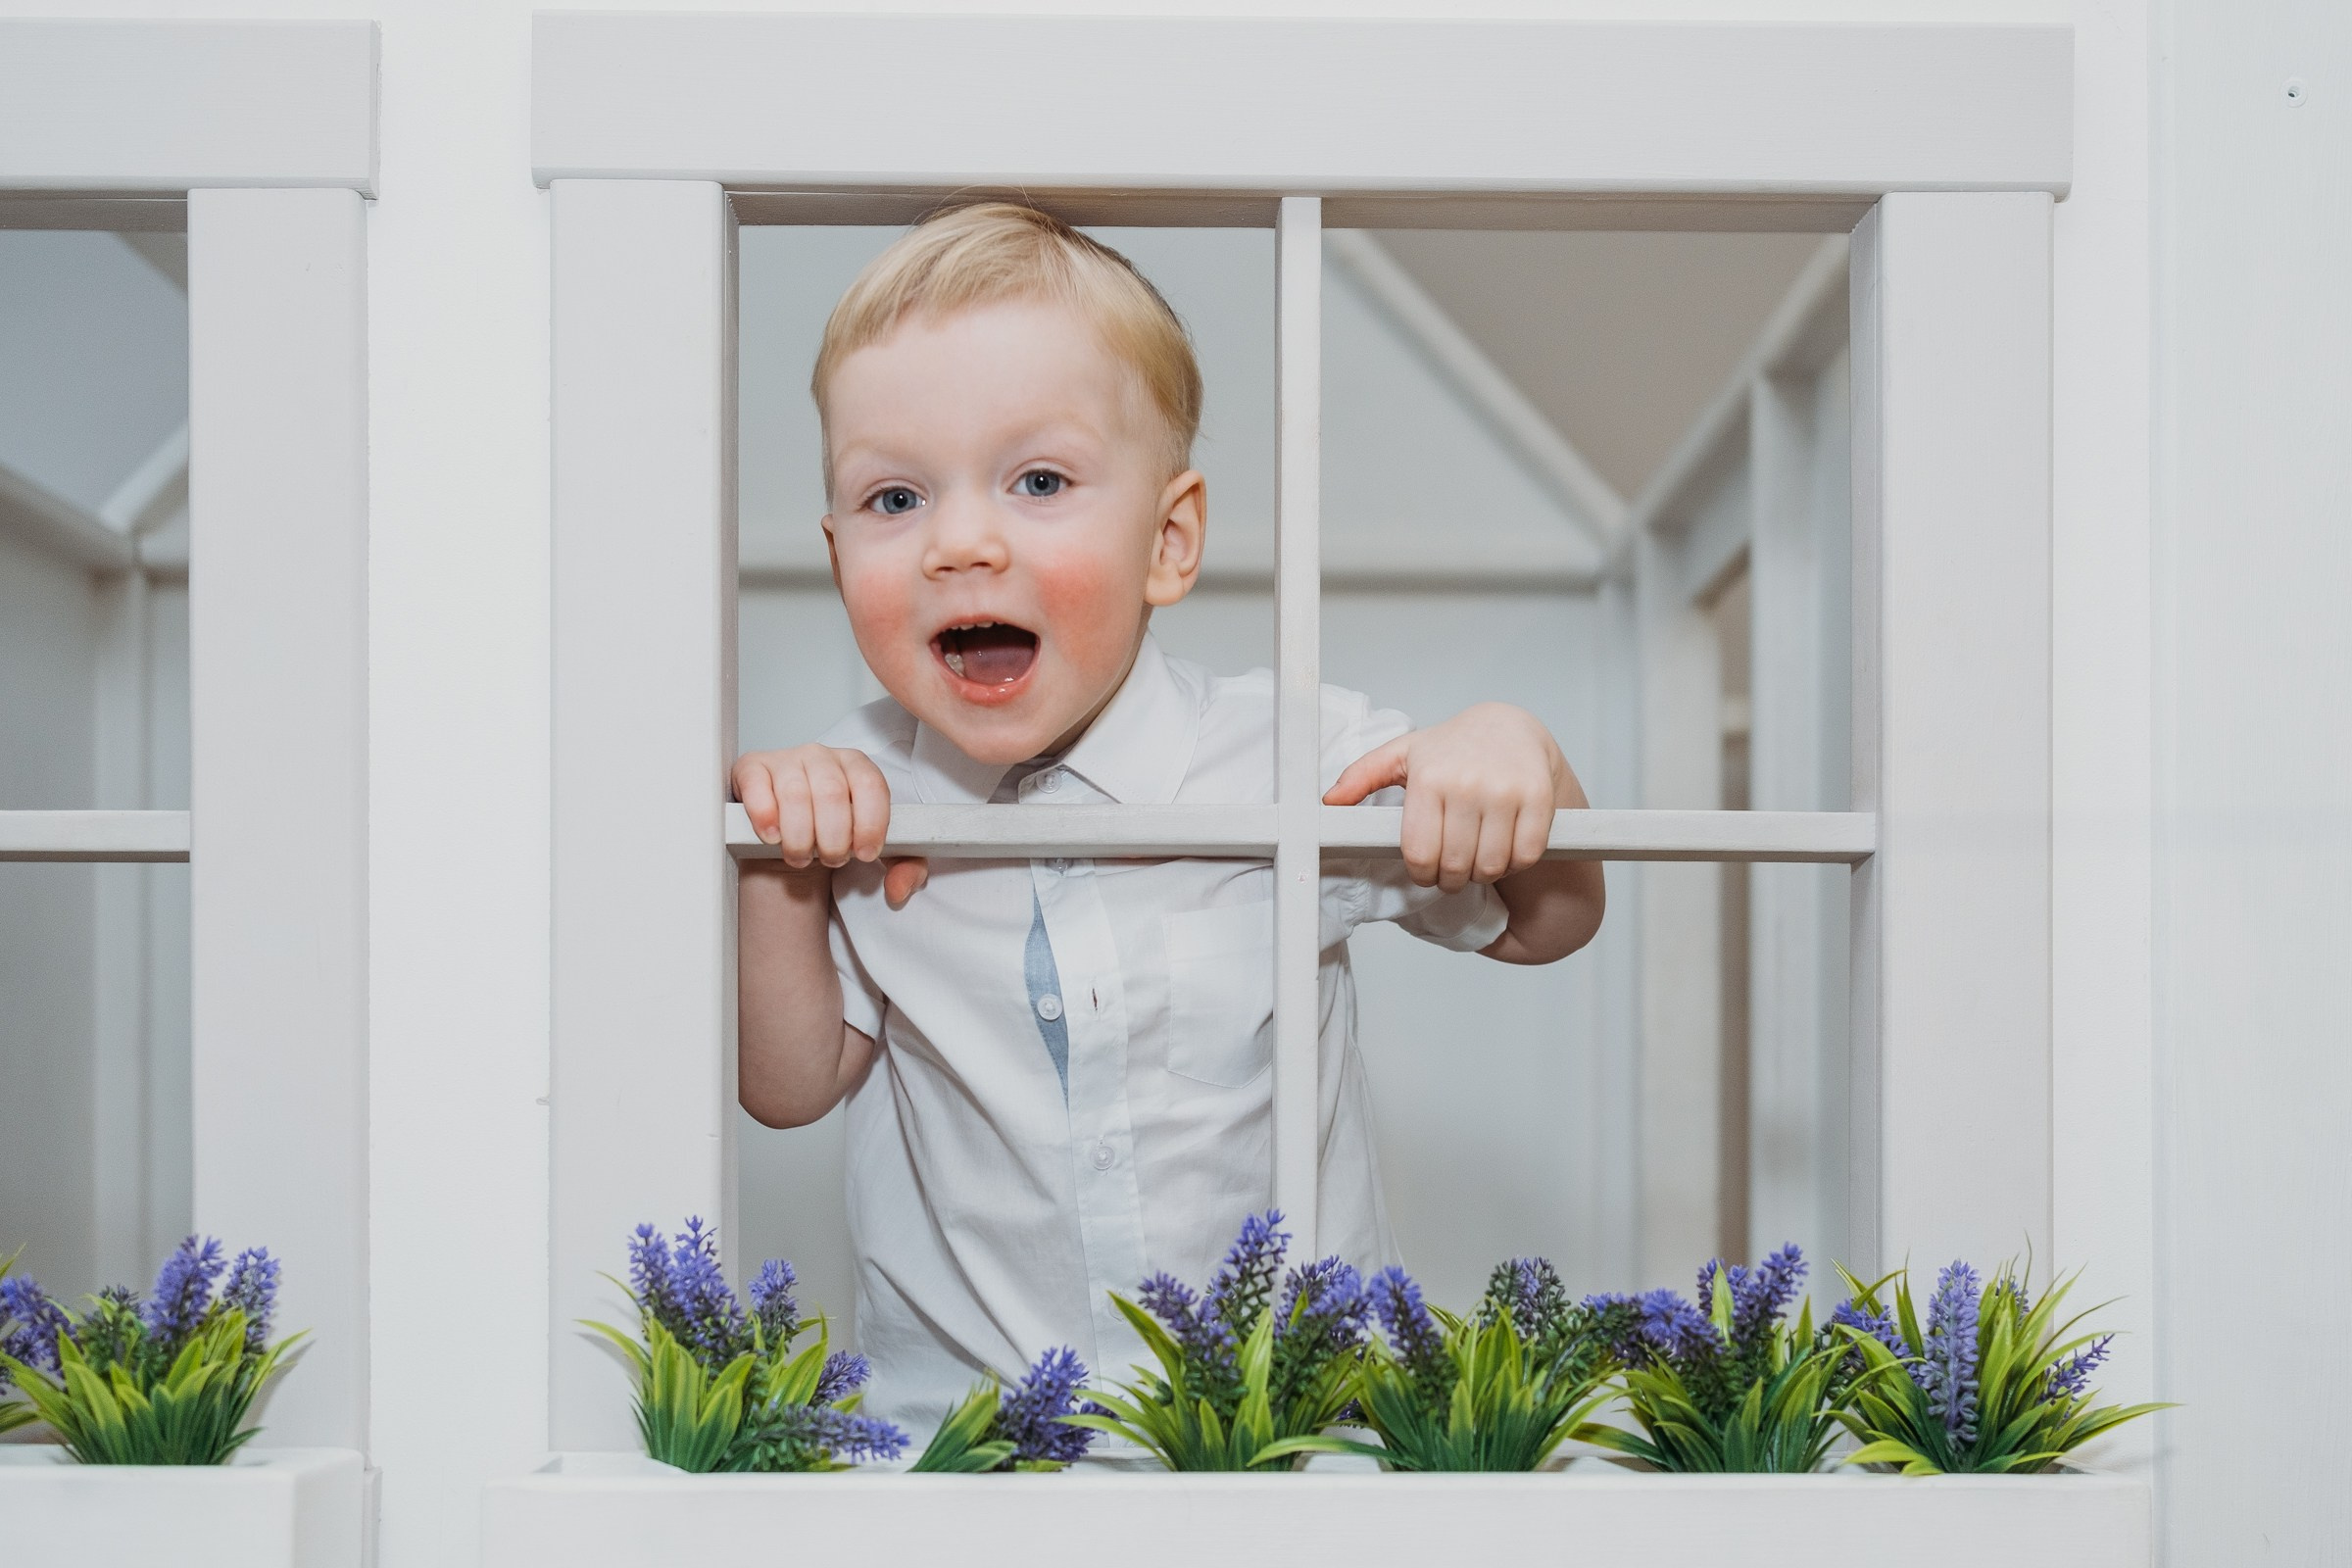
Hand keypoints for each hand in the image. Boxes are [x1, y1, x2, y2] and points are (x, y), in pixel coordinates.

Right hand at [732, 745, 928, 908]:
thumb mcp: (873, 848)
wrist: (792, 832)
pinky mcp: (753, 768)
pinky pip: (757, 786)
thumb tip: (899, 888)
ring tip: (801, 856)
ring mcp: (786, 759)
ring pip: (795, 795)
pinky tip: (772, 836)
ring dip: (799, 837)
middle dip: (833, 838)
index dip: (870, 824)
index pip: (871, 785)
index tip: (865, 853)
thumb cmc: (834, 833)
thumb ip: (903, 868)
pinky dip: (765, 816)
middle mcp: (822, 756)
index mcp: (857, 765)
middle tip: (830, 858)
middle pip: (833, 793)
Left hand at [1322, 703, 1575, 893]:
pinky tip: (1504, 847)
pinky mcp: (1539, 798)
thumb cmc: (1450, 748)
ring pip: (1491, 866)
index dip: (1422, 874)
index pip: (1420, 855)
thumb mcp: (1401, 755)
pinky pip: (1526, 855)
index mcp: (1428, 778)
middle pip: (1455, 867)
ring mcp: (1506, 791)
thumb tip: (1328, 803)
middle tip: (1453, 867)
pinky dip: (1515, 863)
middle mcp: (1467, 784)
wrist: (1508, 726)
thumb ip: (1361, 777)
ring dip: (1483, 874)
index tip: (1426, 871)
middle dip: (1451, 878)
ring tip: (1477, 857)